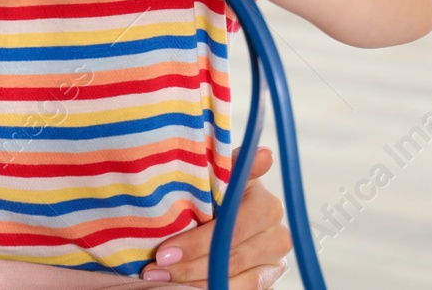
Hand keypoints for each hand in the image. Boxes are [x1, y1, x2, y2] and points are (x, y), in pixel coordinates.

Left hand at [141, 148, 291, 287]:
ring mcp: (274, 262)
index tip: (163, 251)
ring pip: (233, 279)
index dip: (197, 243)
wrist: (230, 214)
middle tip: (154, 268)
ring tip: (159, 278)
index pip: (233, 229)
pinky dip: (209, 288)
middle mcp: (278, 235)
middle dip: (187, 265)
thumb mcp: (222, 176)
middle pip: (230, 258)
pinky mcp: (266, 280)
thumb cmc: (219, 192)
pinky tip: (182, 287)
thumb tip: (265, 155)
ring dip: (192, 281)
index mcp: (267, 206)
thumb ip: (233, 167)